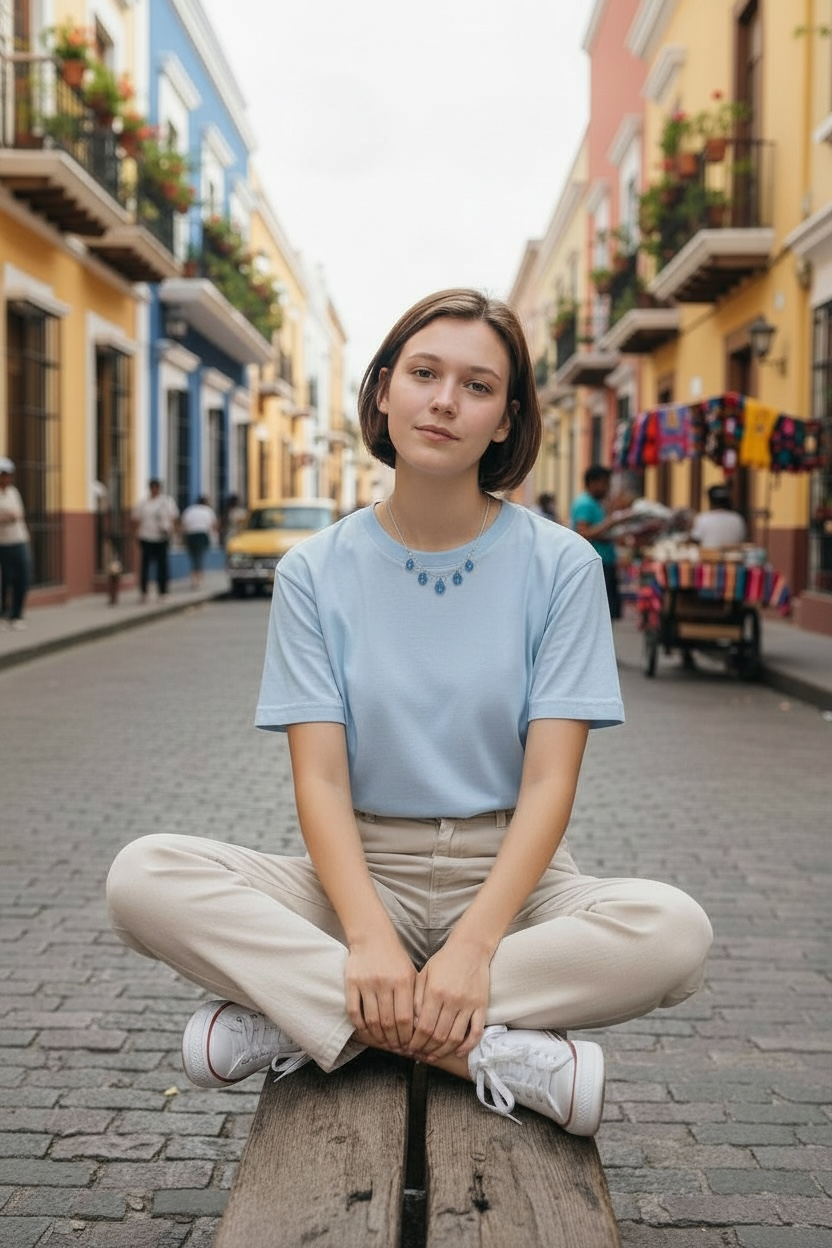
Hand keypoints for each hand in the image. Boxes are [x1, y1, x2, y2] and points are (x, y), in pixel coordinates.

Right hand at [345, 935, 416, 1053]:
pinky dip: (360, 1025)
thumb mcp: (411, 974)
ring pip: (371, 1019)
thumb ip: (415, 998)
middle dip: (393, 1040)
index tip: (408, 1045)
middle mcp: (385, 983)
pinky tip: (366, 1031)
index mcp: (403, 981)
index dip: (406, 1036)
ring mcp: (367, 983)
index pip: (405, 1018)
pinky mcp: (352, 983)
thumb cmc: (395, 959)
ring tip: (383, 1042)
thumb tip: (419, 1027)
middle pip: (388, 1022)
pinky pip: (354, 1011)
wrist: (372, 937)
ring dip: (378, 1036)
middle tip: (396, 1048)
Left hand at [409, 941, 490, 1062]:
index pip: (424, 1027)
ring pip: (456, 1038)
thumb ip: (417, 998)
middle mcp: (452, 1000)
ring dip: (443, 1051)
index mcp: (435, 991)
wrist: (471, 948)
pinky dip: (467, 1046)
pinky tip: (458, 1052)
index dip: (415, 1042)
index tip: (409, 1048)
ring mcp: (469, 1004)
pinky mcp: (481, 1006)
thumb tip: (411, 1024)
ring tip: (434, 1056)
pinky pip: (476, 1032)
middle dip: (426, 1049)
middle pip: (439, 1036)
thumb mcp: (425, 974)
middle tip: (419, 1055)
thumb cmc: (444, 960)